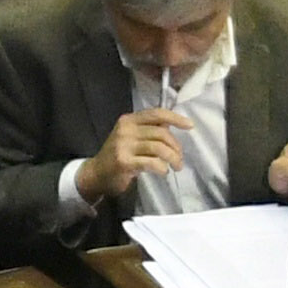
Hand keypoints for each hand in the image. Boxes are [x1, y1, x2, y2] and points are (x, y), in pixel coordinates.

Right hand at [72, 107, 187, 210]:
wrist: (97, 173)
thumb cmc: (119, 155)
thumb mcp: (131, 137)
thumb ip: (148, 130)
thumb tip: (172, 127)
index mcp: (128, 120)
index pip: (156, 114)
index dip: (175, 118)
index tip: (190, 125)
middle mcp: (126, 130)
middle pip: (161, 133)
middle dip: (176, 147)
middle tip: (179, 159)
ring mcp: (123, 145)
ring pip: (159, 147)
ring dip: (173, 158)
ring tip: (176, 166)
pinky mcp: (124, 161)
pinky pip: (152, 162)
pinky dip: (162, 168)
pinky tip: (163, 171)